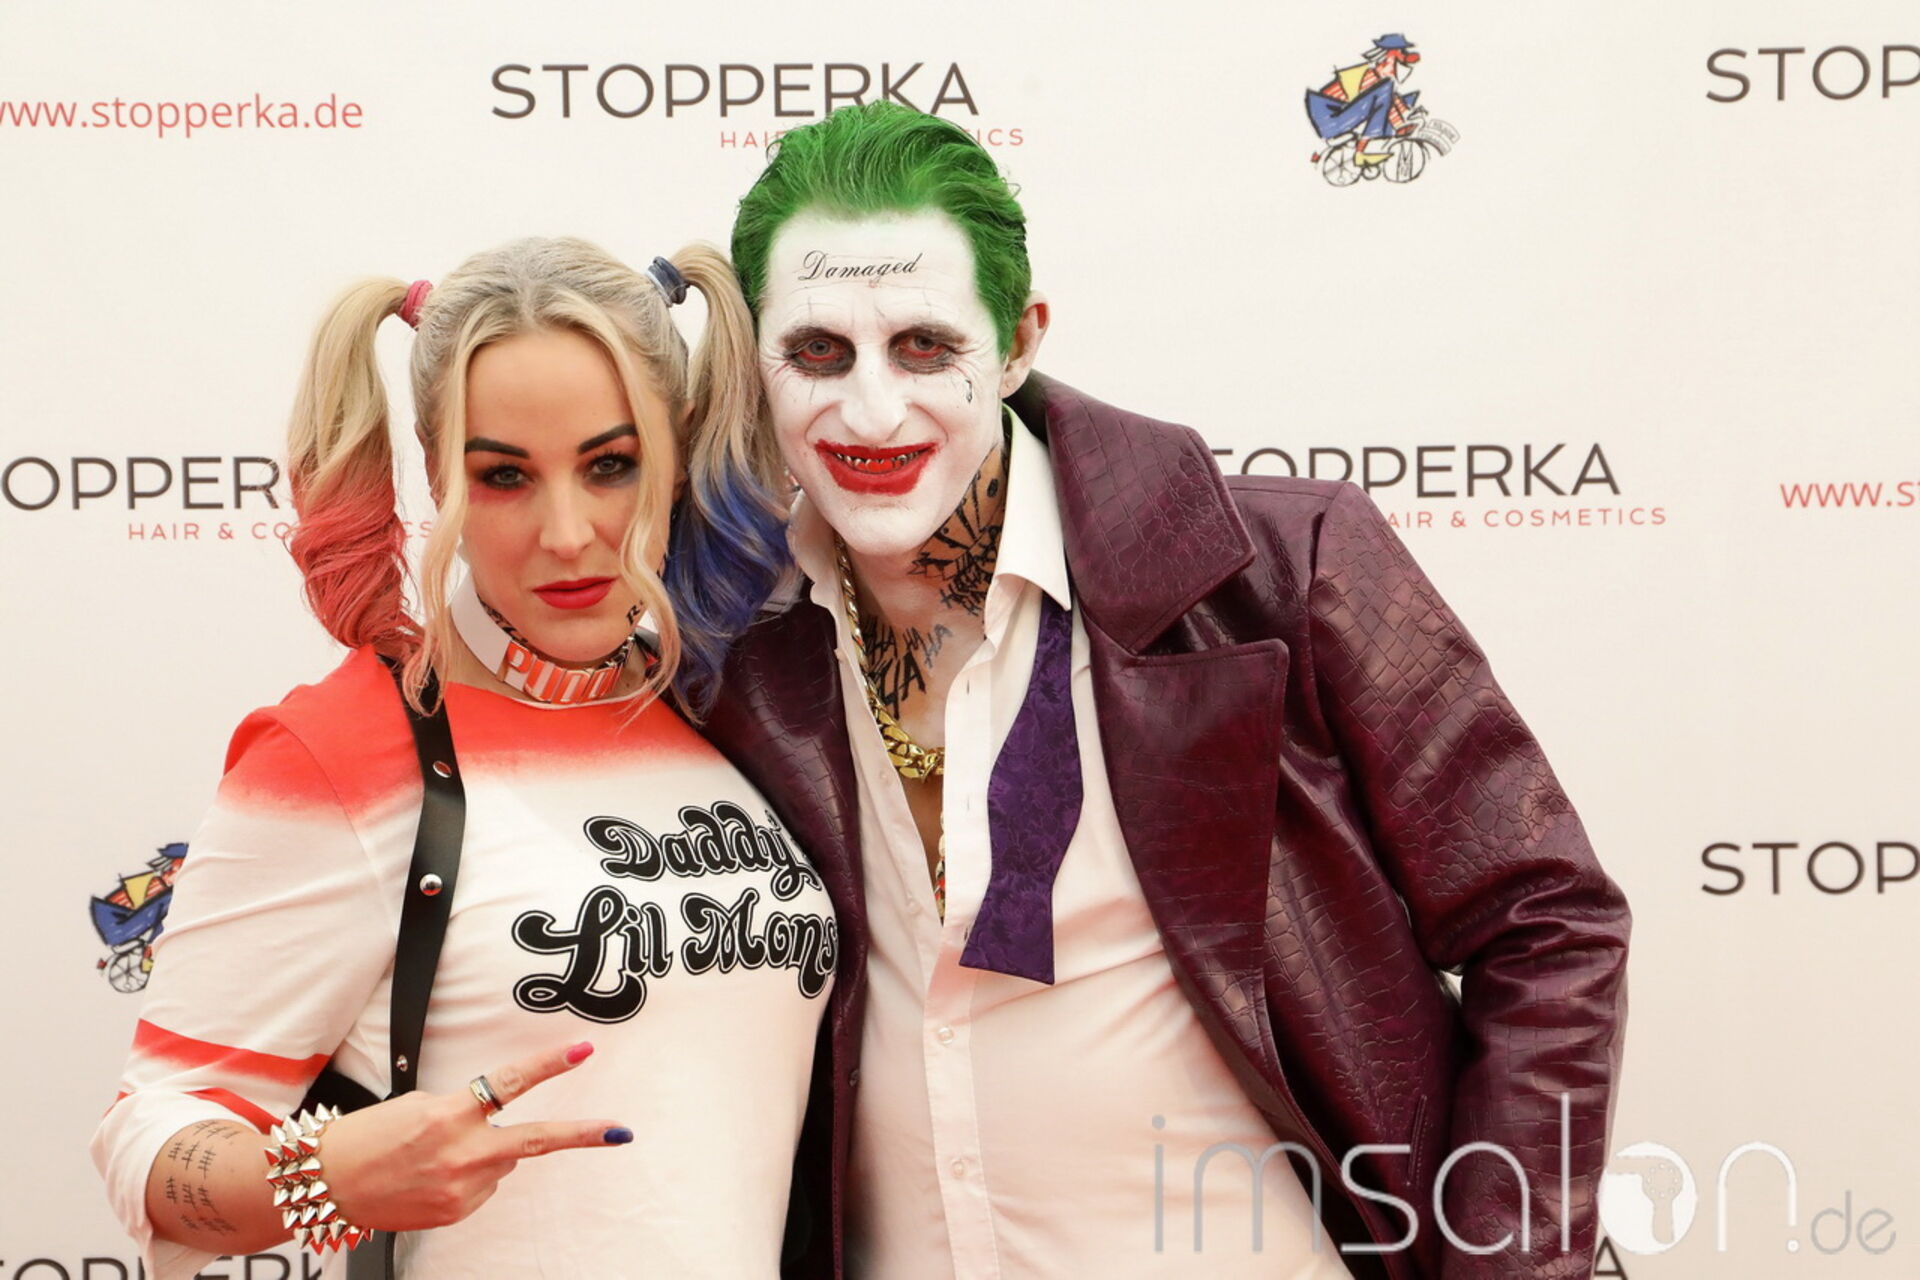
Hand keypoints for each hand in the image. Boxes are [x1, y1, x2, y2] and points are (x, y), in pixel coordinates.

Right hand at [316, 1041, 628, 1232]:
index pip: (511, 1083)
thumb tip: (500, 1123)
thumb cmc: (370, 1135)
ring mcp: (461, 1189)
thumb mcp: (418, 1105)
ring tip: (438, 1154)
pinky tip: (434, 1176)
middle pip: (536, 1140)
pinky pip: (483, 1187)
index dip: (549, 1065)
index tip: (582, 1051)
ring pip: (503, 1162)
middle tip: (621, 1131)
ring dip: (487, 1152)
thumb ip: (466, 1110)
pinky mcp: (456, 1212)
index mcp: (449, 1115)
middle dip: (583, 1134)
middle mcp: (461, 1154)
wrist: (328, 1185)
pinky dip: (470, 1177)